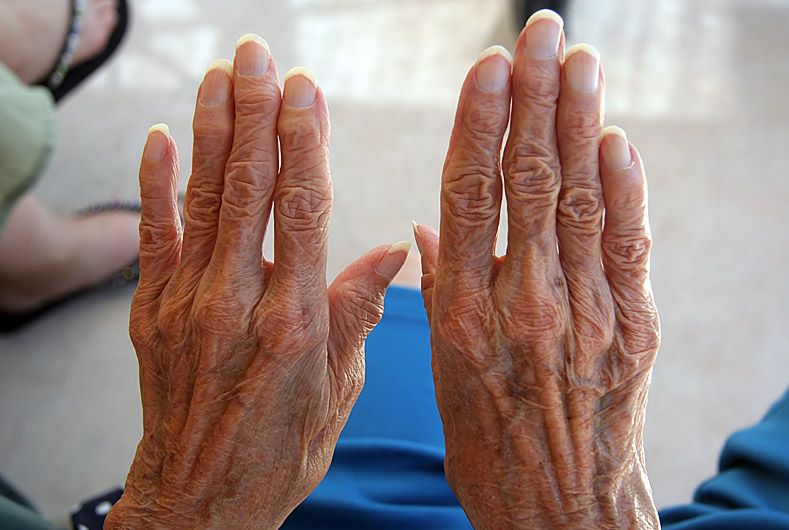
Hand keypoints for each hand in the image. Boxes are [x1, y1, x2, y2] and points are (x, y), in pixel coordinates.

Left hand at [105, 35, 408, 529]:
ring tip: (222, 75)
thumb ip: (358, 312)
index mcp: (295, 323)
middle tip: (260, 55)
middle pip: (249, 190)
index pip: (303, 211)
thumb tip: (394, 250)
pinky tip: (161, 137)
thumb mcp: (339, 392)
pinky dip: (154, 184)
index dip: (304, 144)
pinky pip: (152, 237)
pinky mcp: (150, 314)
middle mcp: (238, 304)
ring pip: (202, 201)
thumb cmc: (279, 453)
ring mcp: (187, 305)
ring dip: (212, 131)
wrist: (199, 503)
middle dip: (255, 114)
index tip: (307, 92)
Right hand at [414, 11, 659, 529]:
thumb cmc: (490, 448)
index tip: (489, 68)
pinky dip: (626, 191)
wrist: (560, 514)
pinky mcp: (632, 330)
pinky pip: (629, 248)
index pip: (469, 195)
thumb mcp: (443, 377)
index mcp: (460, 313)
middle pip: (529, 181)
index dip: (481, 124)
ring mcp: (581, 315)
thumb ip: (440, 292)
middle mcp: (519, 304)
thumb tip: (429, 228)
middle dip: (536, 97)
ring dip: (581, 122)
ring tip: (578, 61)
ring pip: (580, 200)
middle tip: (540, 32)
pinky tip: (618, 139)